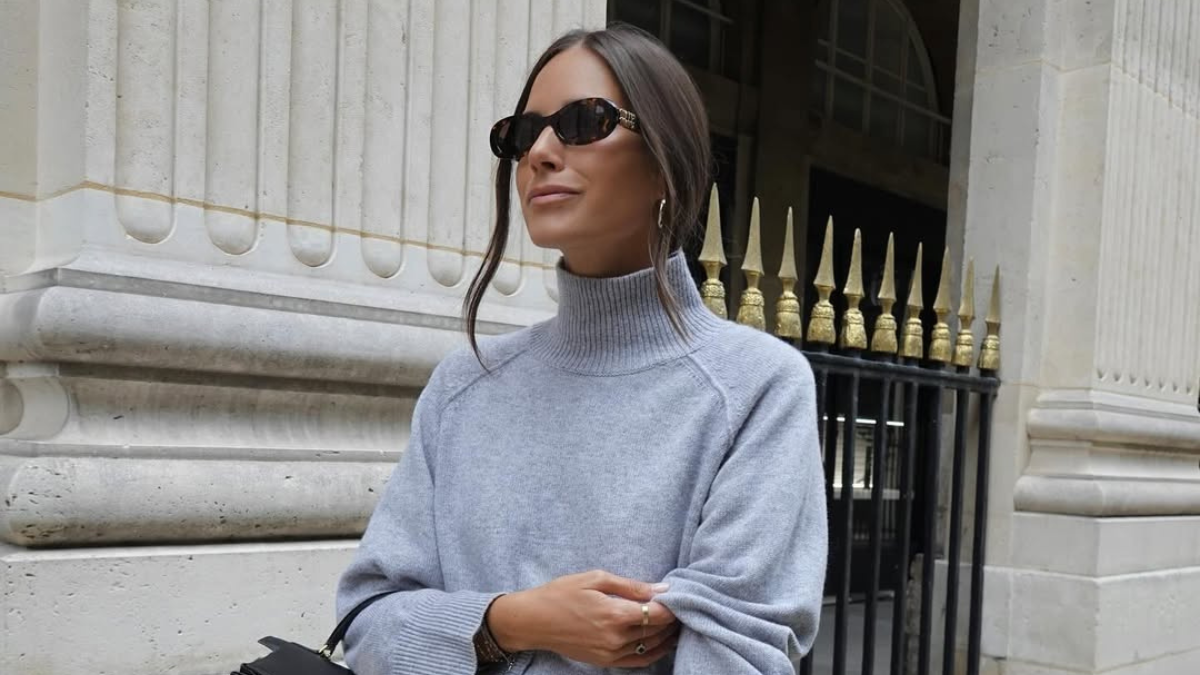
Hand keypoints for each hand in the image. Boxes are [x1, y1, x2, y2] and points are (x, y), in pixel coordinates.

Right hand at [487, 569, 678, 667]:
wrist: (533, 620)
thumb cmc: (561, 593)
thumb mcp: (595, 579)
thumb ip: (631, 585)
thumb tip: (661, 588)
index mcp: (614, 614)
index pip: (656, 614)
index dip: (671, 606)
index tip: (677, 597)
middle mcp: (615, 638)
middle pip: (655, 631)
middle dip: (670, 620)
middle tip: (679, 607)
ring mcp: (610, 653)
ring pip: (649, 647)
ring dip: (665, 636)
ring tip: (674, 624)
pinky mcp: (604, 661)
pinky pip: (637, 661)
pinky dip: (653, 653)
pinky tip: (661, 643)